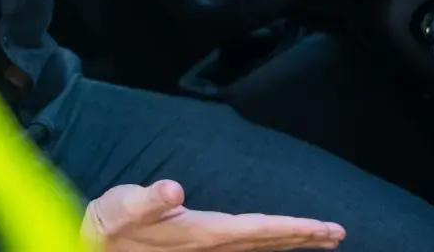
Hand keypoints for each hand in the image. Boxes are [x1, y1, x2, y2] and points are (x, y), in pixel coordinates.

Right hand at [81, 180, 344, 250]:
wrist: (95, 247)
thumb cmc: (111, 225)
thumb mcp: (123, 207)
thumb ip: (148, 199)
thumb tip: (172, 189)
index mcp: (201, 235)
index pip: (257, 231)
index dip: (292, 230)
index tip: (325, 228)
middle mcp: (211, 248)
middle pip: (266, 243)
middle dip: (302, 238)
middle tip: (338, 233)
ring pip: (259, 248)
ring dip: (289, 242)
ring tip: (319, 238)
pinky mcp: (198, 250)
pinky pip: (245, 250)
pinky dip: (266, 245)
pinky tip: (273, 243)